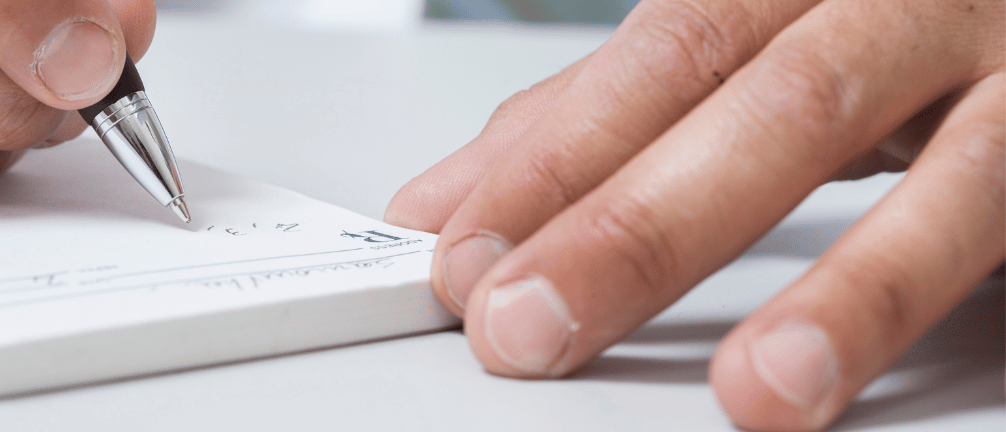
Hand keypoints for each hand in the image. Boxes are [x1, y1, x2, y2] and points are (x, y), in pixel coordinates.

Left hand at [386, 0, 1002, 429]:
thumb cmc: (908, 34)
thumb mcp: (758, 58)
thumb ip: (616, 120)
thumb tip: (461, 196)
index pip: (661, 56)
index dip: (553, 159)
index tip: (460, 254)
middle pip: (763, 101)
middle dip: (632, 223)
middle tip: (525, 323)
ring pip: (929, 172)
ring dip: (837, 292)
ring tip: (753, 392)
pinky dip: (932, 288)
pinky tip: (872, 369)